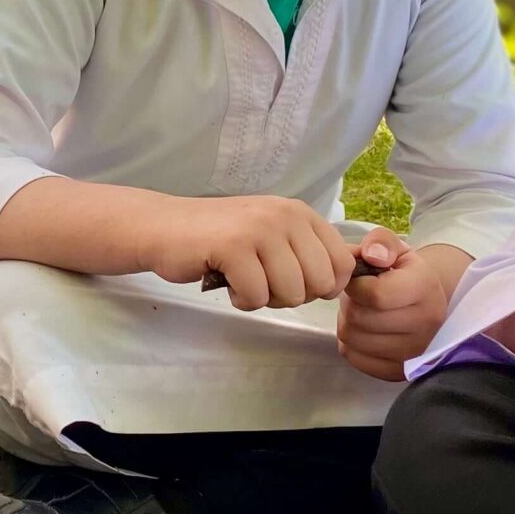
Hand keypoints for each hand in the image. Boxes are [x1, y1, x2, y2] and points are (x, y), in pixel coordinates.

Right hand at [147, 195, 355, 309]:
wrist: (164, 228)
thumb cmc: (220, 239)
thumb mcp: (273, 236)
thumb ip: (308, 252)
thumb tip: (350, 278)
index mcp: (300, 213)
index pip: (342, 263)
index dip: (323, 286)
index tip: (293, 281)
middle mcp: (285, 215)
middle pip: (320, 284)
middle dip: (293, 296)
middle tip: (263, 281)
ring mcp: (260, 229)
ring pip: (291, 293)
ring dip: (264, 298)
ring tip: (242, 278)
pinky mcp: (233, 247)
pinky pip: (256, 297)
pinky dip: (240, 300)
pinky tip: (226, 280)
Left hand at [336, 232, 467, 380]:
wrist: (427, 303)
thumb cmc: (405, 273)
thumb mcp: (396, 248)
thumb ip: (380, 242)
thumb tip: (371, 255)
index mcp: (426, 288)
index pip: (376, 294)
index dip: (356, 285)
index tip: (358, 280)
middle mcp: (426, 324)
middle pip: (360, 318)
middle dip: (350, 303)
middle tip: (358, 297)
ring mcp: (414, 353)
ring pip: (352, 338)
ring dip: (347, 322)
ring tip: (362, 311)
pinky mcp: (399, 372)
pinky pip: (354, 357)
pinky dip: (350, 343)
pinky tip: (364, 330)